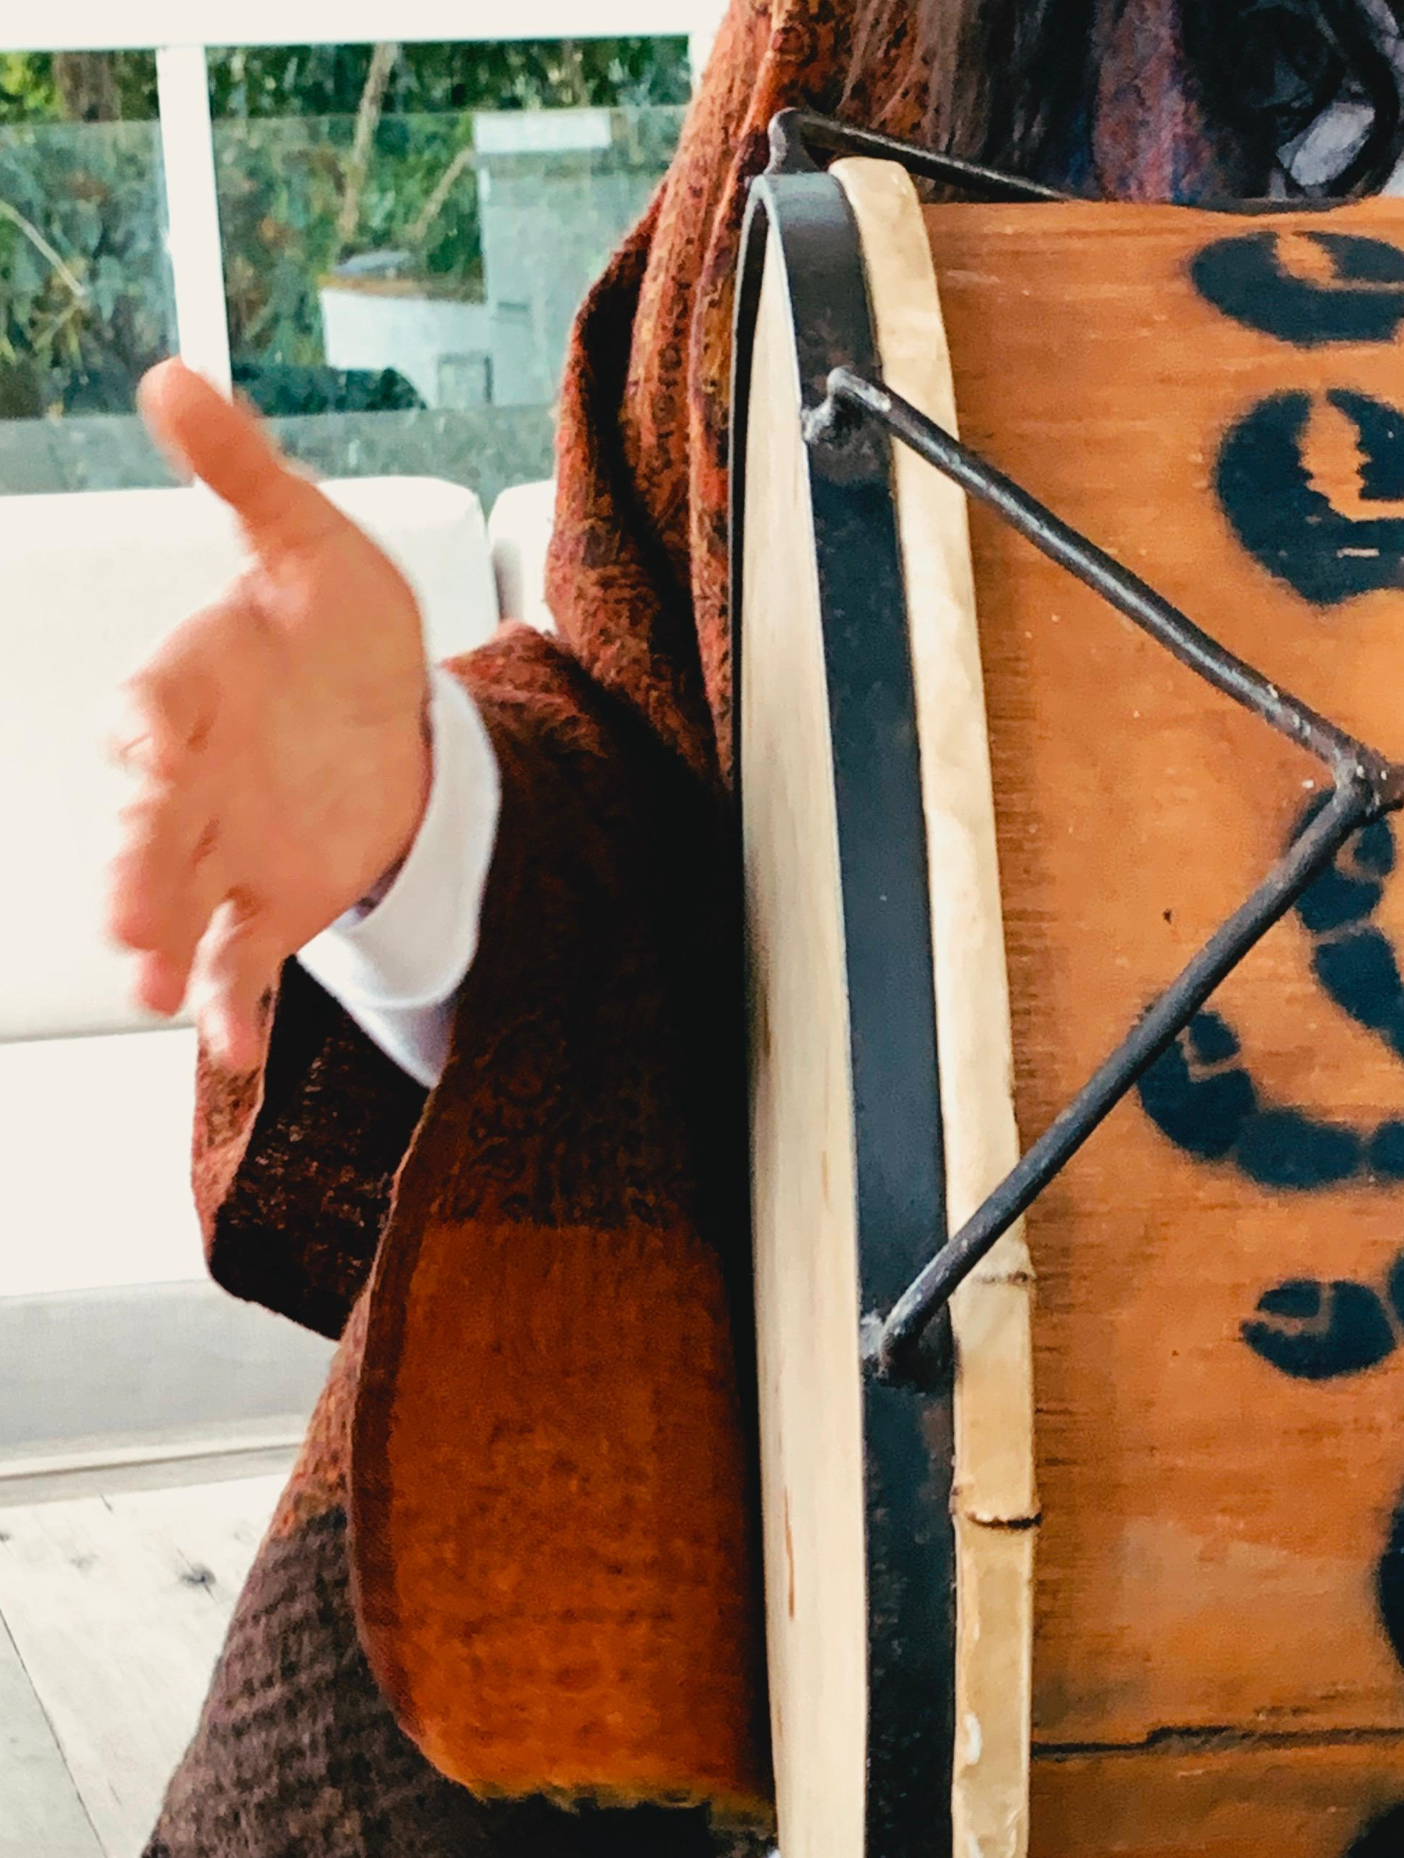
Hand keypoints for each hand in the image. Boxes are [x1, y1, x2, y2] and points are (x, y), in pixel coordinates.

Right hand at [106, 359, 432, 1068]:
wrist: (397, 718)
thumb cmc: (339, 631)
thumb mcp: (311, 543)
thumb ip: (245, 478)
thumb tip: (175, 381)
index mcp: (185, 690)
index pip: (146, 710)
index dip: (142, 728)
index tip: (146, 745)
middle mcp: (187, 779)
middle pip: (150, 825)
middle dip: (135, 868)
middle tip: (122, 917)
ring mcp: (221, 847)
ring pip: (178, 901)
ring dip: (162, 947)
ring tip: (150, 991)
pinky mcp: (265, 902)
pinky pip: (241, 957)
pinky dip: (232, 1002)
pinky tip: (233, 1046)